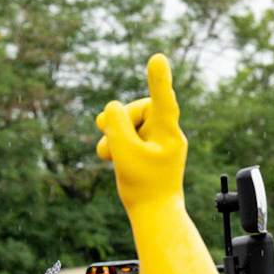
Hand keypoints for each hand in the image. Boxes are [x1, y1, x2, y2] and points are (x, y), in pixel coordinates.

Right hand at [95, 53, 185, 214]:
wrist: (154, 215)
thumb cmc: (142, 188)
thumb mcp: (123, 154)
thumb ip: (116, 125)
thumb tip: (112, 107)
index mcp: (168, 133)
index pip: (162, 101)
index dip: (157, 80)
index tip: (157, 58)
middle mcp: (168, 132)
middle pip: (138, 111)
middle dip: (118, 124)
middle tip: (106, 141)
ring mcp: (160, 140)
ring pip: (131, 124)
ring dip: (114, 137)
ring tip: (105, 156)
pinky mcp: (152, 148)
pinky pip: (133, 136)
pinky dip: (119, 144)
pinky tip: (111, 157)